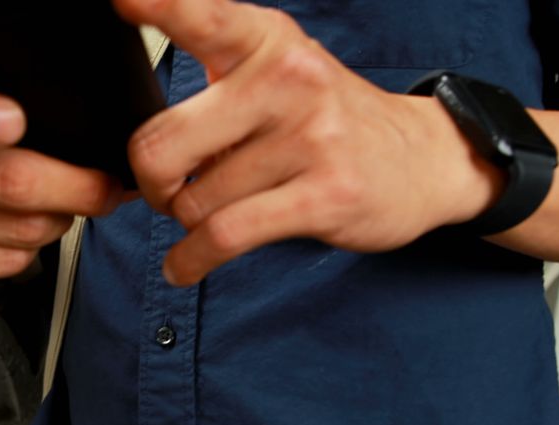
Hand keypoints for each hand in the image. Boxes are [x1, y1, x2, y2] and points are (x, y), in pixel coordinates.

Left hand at [113, 0, 502, 285]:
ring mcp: (310, 137)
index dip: (157, 6)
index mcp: (266, 41)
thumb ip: (211, 71)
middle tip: (167, 188)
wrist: (421, 159)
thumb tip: (137, 114)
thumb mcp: (274, 70)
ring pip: (193, 201)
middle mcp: (288, 78)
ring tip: (208, 215)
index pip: (203, 17)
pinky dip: (192, 259)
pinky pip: (225, 236)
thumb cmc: (323, 119)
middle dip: (150, 182)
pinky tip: (185, 264)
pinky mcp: (325, 194)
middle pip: (160, 145)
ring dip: (187, 220)